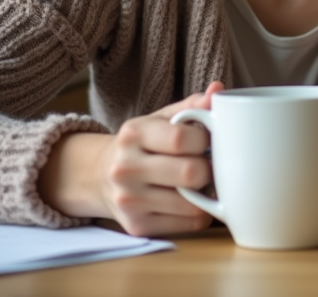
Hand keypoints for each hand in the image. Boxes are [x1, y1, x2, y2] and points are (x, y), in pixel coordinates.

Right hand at [39, 82, 224, 236]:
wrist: (99, 175)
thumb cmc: (142, 143)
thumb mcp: (161, 118)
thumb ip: (192, 106)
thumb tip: (218, 90)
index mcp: (134, 134)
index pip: (182, 138)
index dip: (207, 139)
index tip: (209, 140)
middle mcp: (126, 168)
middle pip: (190, 173)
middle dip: (210, 169)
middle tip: (209, 164)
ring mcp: (129, 201)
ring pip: (193, 204)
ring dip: (207, 194)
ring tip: (202, 182)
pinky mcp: (137, 226)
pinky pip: (188, 224)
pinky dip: (199, 213)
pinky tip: (191, 200)